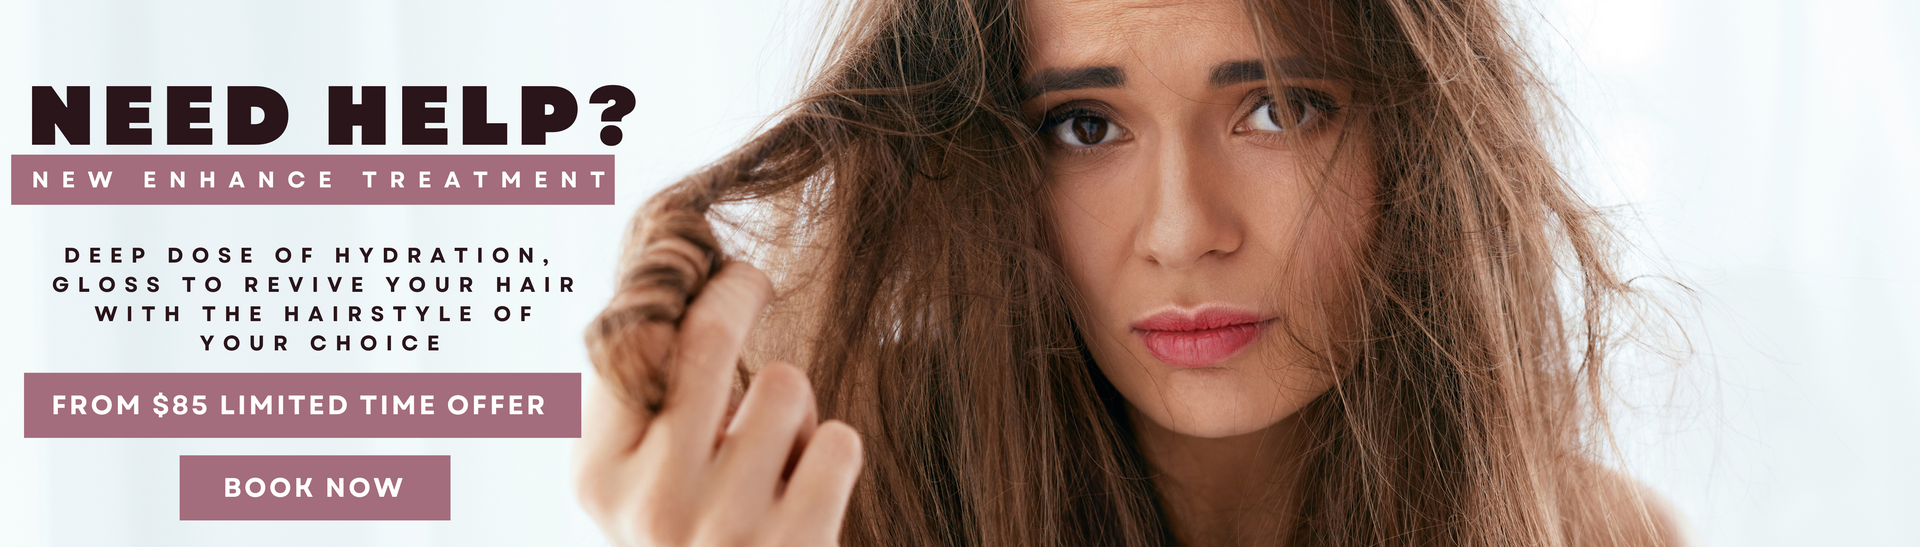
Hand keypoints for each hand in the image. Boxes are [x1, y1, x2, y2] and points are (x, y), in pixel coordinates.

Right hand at [576, 261, 862, 545]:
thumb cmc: (688, 534)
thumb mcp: (637, 476)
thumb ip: (638, 391)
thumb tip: (667, 267)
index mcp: (598, 476)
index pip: (630, 339)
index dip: (674, 283)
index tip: (701, 262)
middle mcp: (651, 504)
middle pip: (706, 336)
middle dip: (737, 289)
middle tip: (750, 280)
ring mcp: (723, 530)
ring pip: (783, 384)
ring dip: (792, 403)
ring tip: (775, 450)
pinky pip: (838, 441)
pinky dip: (832, 450)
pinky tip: (807, 486)